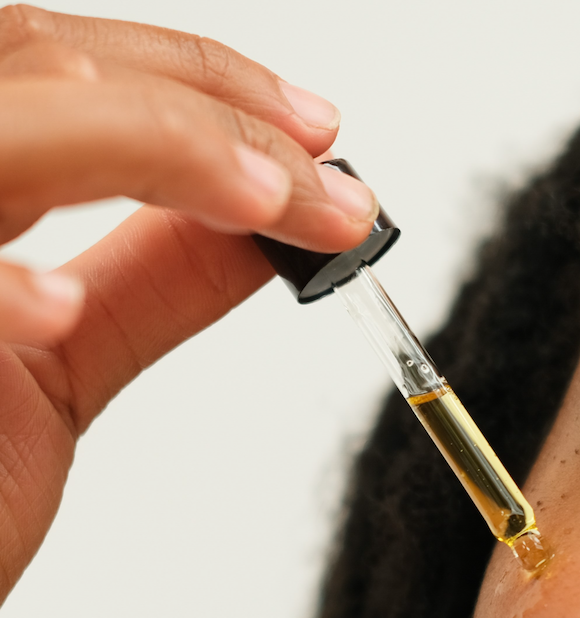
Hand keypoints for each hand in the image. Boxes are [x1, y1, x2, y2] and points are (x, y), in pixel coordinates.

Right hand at [0, 5, 376, 603]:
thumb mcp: (59, 373)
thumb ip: (153, 285)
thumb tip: (264, 228)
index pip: (63, 69)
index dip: (198, 79)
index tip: (316, 134)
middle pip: (33, 62)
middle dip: (207, 107)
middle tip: (326, 180)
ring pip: (2, 128)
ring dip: (155, 146)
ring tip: (271, 205)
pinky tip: (58, 309)